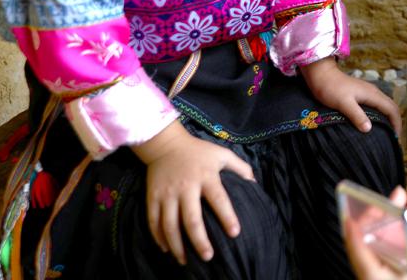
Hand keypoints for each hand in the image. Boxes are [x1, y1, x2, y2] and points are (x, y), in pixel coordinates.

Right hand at [133, 120, 255, 265]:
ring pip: (169, 224)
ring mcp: (167, 192)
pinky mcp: (152, 197)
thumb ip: (240, 167)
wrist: (166, 145)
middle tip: (208, 256)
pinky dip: (158, 237)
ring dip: (177, 245)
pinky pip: (153, 221)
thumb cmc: (199, 151)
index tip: (235, 233)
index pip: (219, 198)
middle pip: (192, 218)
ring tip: (185, 261)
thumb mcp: (222, 154)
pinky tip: (166, 249)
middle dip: (200, 240)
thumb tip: (254, 185)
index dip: (227, 216)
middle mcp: (186, 186)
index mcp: (206, 176)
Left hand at [300, 57, 402, 134]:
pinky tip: (374, 123)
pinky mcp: (362, 94)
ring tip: (386, 133)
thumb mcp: (343, 103)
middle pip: (392, 107)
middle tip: (394, 139)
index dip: (397, 124)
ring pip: (385, 106)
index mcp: (373, 95)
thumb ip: (357, 115)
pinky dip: (381, 115)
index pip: (392, 110)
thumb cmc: (331, 88)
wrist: (321, 74)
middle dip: (396, 123)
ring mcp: (369, 92)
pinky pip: (378, 105)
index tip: (396, 139)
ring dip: (389, 119)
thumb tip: (369, 129)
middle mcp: (374, 92)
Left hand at [343, 187, 406, 279]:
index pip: (373, 272)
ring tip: (403, 196)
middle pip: (374, 259)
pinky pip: (400, 250)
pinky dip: (402, 227)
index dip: (356, 246)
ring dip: (389, 222)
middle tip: (388, 197)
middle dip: (374, 223)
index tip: (349, 217)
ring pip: (386, 252)